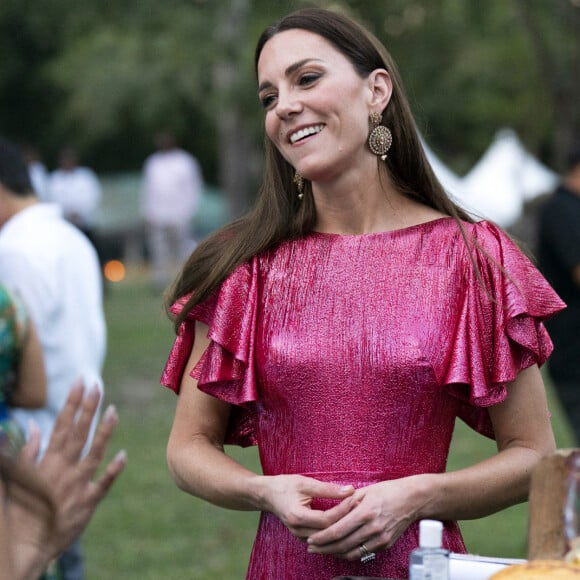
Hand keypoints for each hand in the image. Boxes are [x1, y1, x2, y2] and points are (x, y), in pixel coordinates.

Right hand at [8, 382, 126, 577]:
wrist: (25, 547)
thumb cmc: (21, 511)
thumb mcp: (17, 478)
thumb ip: (28, 451)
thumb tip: (35, 425)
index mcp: (47, 461)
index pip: (62, 425)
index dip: (72, 402)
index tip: (81, 382)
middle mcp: (63, 469)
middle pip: (78, 433)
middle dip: (88, 408)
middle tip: (98, 385)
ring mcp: (77, 485)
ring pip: (93, 453)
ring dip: (104, 431)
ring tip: (114, 411)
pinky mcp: (87, 502)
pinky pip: (103, 484)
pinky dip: (113, 470)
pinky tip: (124, 455)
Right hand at [261, 474, 354, 540]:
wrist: (268, 494)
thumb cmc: (285, 485)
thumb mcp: (306, 483)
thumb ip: (327, 488)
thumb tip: (350, 490)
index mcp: (297, 516)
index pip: (327, 519)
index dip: (343, 510)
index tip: (355, 498)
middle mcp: (298, 530)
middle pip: (328, 531)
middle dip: (346, 519)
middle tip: (359, 506)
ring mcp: (300, 536)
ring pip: (327, 538)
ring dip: (341, 526)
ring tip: (356, 513)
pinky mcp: (303, 537)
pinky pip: (322, 539)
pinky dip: (334, 531)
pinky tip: (345, 522)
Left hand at [307, 477, 422, 559]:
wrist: (412, 500)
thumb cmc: (388, 491)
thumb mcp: (365, 491)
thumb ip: (347, 503)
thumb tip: (329, 512)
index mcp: (366, 512)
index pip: (338, 530)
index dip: (322, 537)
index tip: (311, 539)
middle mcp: (373, 528)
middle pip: (343, 545)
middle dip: (324, 548)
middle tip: (311, 548)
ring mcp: (380, 539)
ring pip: (352, 553)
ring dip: (335, 554)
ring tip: (322, 550)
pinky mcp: (385, 545)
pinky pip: (363, 553)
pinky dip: (349, 554)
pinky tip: (340, 550)